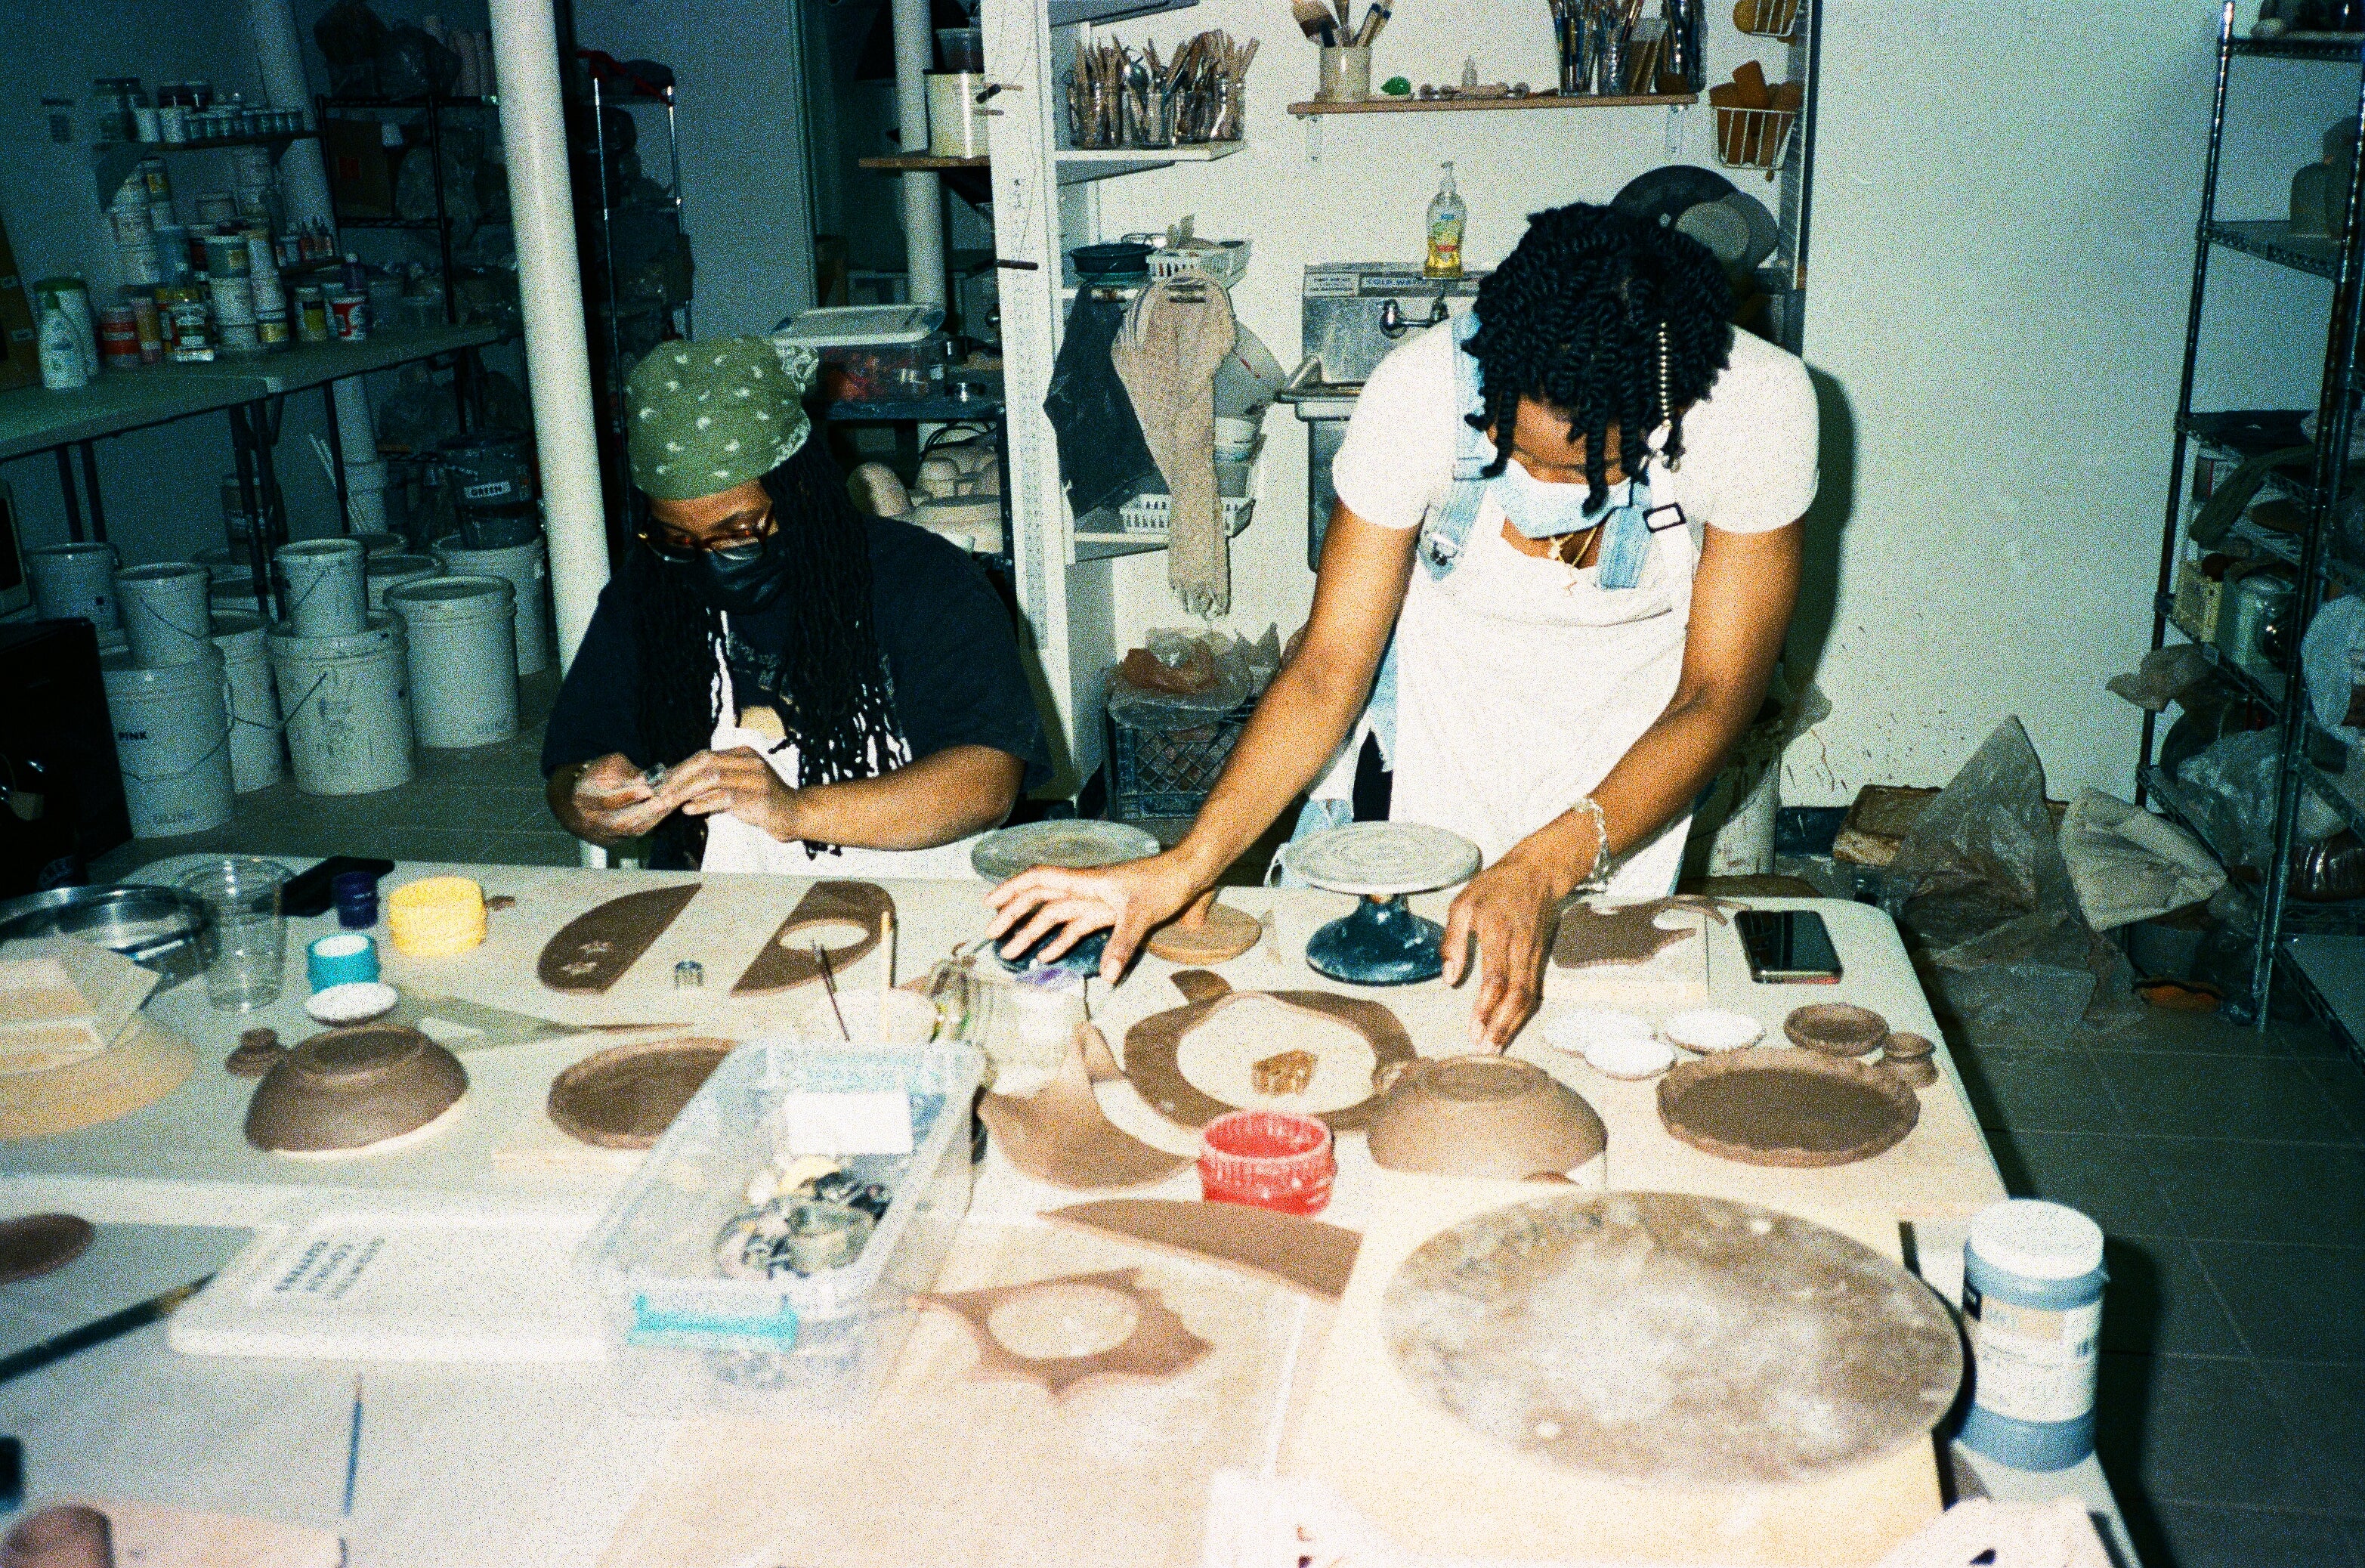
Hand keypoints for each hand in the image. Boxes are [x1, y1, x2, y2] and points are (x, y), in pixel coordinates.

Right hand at [567, 753, 674, 839]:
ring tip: (668, 805)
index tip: (648, 789)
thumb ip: (627, 773)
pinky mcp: (611, 841)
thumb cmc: (596, 777)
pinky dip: (649, 822)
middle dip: (645, 812)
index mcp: (583, 797)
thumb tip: (648, 781)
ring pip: (630, 831)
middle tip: (664, 802)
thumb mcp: (608, 766)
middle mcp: (589, 820)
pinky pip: (634, 834)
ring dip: (652, 818)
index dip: (627, 795)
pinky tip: (662, 812)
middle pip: (620, 822)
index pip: (606, 801)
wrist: (578, 799)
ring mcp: (600, 834)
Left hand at [656, 747, 805, 841]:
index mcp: (742, 753)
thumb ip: (716, 784)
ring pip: (712, 778)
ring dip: (686, 791)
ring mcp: (755, 777)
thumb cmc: (763, 802)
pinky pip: (725, 797)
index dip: (680, 769)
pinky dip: (704, 803)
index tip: (660, 783)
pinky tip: (689, 810)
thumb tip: (682, 790)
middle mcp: (749, 761)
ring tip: (668, 802)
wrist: (796, 813)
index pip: (704, 756)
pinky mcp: (758, 796)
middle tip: (658, 792)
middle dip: (678, 777)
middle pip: (705, 763)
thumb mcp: (739, 787)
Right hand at [983, 852, 1203, 982]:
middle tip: (991, 936)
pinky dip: (1060, 940)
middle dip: (1013, 916)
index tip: (989, 903)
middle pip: (1039, 900)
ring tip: (1011, 953)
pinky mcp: (1107, 912)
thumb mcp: (1142, 913)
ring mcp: (1094, 901)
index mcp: (1086, 882)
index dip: (1011, 889)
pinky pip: (1076, 926)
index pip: (1039, 880)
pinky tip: (1046, 956)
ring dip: (1032, 933)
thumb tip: (1108, 977)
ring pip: (1054, 916)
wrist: (1187, 874)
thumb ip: (1122, 944)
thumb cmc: (1163, 883)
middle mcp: (1084, 890)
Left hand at [1440, 844, 1576, 1050]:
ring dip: (1513, 1025)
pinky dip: (1522, 1014)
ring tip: (1495, 1046)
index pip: (1496, 978)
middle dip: (1501, 1026)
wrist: (1538, 871)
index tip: (1474, 1028)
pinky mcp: (1540, 958)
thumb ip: (1453, 941)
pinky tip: (1509, 1028)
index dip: (1486, 1006)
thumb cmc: (1495, 886)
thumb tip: (1449, 979)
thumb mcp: (1462, 904)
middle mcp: (1521, 947)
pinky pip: (1534, 991)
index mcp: (1499, 932)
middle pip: (1516, 995)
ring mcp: (1534, 954)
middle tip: (1485, 1049)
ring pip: (1529, 998)